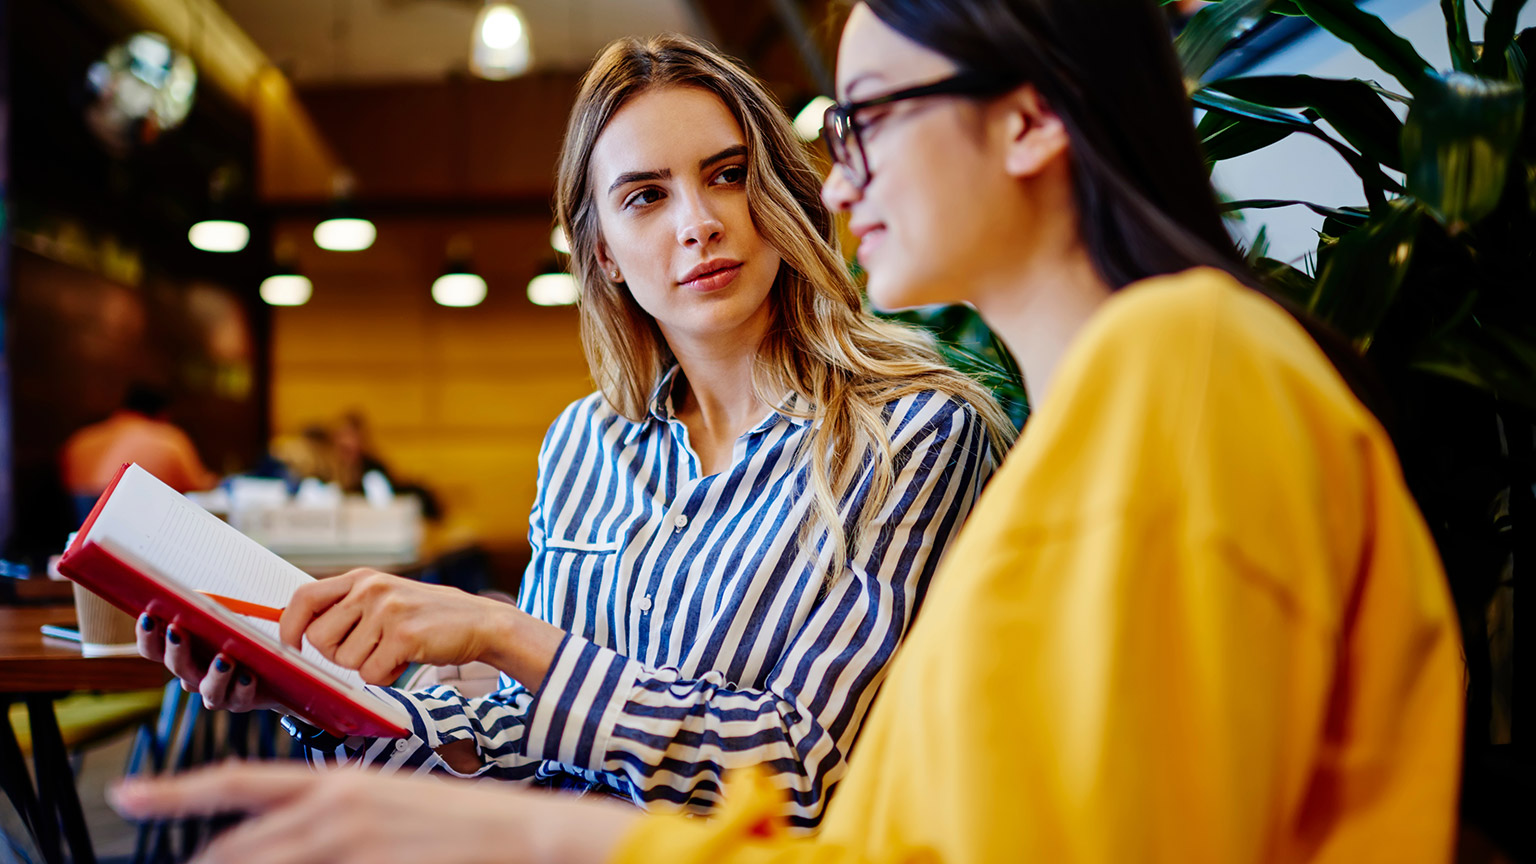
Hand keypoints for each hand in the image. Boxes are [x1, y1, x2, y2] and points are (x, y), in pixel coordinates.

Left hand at [108, 761, 638, 863]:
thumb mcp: (386, 799)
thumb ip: (331, 814)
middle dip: (204, 863)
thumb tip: (288, 834)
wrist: (520, 830)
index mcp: (336, 781)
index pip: (238, 782)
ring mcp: (350, 848)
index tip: (129, 795)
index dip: (176, 791)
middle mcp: (334, 811)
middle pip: (238, 847)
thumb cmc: (458, 818)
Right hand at [135, 613, 281, 712]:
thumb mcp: (225, 622)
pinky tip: (249, 675)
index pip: (154, 650)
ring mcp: (217, 692)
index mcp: (183, 654)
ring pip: (208, 690)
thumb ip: (209, 614)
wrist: (274, 671)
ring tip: (224, 657)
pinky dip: (243, 686)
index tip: (148, 615)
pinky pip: (240, 697)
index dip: (147, 636)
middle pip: (177, 667)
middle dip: (176, 648)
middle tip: (177, 630)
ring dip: (214, 674)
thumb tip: (197, 596)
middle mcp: (194, 676)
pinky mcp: (241, 701)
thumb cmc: (241, 640)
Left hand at [279, 570, 522, 685]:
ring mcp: (388, 610)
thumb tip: (301, 630)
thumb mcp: (386, 598)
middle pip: (319, 638)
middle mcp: (371, 589)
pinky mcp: (404, 635)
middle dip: (337, 655)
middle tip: (367, 651)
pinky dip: (387, 677)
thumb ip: (349, 607)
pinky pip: (372, 674)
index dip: (289, 625)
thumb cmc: (428, 617)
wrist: (480, 622)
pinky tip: (405, 660)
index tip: (290, 644)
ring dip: (367, 666)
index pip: (305, 597)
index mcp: (361, 578)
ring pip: (345, 660)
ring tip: (393, 651)